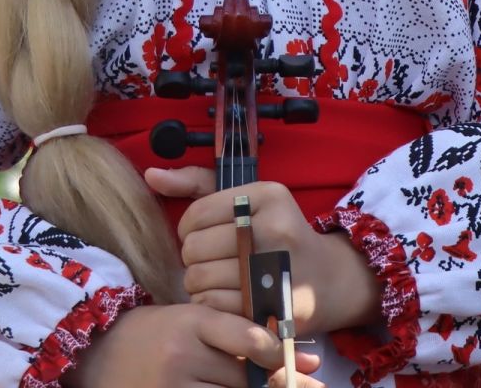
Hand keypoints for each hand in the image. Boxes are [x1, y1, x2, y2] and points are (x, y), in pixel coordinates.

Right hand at [66, 302, 323, 387]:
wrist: (96, 353)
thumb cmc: (155, 333)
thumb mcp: (191, 320)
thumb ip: (236, 332)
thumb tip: (298, 354)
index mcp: (191, 320)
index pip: (248, 336)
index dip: (277, 351)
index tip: (290, 357)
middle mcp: (182, 354)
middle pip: (244, 376)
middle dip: (276, 382)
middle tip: (305, 383)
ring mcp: (172, 385)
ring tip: (274, 385)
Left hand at [152, 168, 379, 335]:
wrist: (329, 280)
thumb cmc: (276, 236)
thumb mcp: (247, 201)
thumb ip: (196, 185)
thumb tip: (150, 175)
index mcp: (267, 195)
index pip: (195, 214)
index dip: (188, 231)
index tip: (202, 238)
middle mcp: (275, 227)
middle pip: (195, 249)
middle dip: (193, 260)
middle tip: (209, 263)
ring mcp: (277, 267)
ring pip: (200, 280)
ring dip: (199, 286)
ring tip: (217, 281)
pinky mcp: (274, 303)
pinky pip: (214, 306)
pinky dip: (211, 306)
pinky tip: (226, 299)